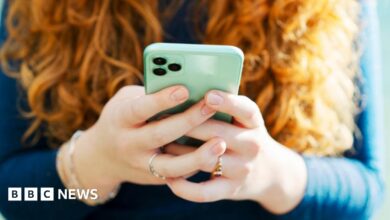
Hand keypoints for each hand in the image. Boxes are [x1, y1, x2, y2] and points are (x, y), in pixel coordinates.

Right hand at [58, 85, 226, 200]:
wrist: (103, 158)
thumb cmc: (122, 119)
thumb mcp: (126, 101)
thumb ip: (150, 95)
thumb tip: (189, 86)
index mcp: (120, 119)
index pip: (140, 109)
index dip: (161, 100)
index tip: (184, 89)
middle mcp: (128, 144)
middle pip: (159, 135)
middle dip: (187, 121)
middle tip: (210, 106)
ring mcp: (142, 165)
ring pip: (171, 166)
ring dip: (198, 156)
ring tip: (221, 143)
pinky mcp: (155, 179)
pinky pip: (179, 175)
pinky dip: (198, 165)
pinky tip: (216, 154)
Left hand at [164, 90, 306, 213]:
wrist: (268, 171)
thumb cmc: (243, 135)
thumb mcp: (243, 120)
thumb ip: (222, 108)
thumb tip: (184, 96)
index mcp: (253, 123)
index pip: (246, 110)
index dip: (228, 103)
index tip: (208, 95)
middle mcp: (252, 145)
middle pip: (217, 133)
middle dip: (188, 125)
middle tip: (161, 116)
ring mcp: (242, 169)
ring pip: (206, 160)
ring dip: (180, 153)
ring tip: (160, 145)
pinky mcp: (231, 190)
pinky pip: (204, 192)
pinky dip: (185, 188)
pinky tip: (170, 179)